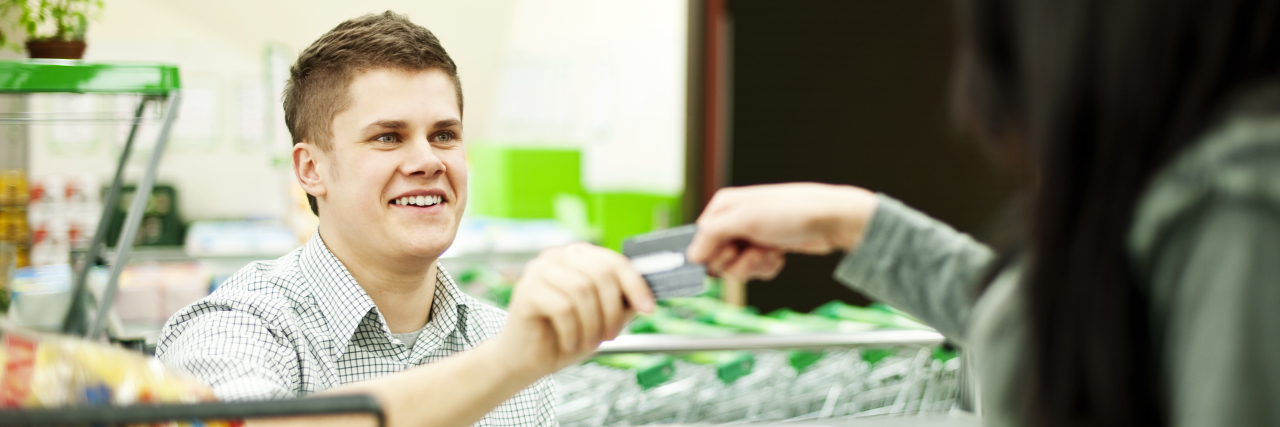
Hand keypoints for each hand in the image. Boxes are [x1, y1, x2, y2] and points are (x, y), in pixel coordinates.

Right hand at [495, 242, 655, 376]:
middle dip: (611, 310)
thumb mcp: (603, 318)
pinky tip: (569, 342)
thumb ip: (622, 303)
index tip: (648, 308)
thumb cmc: (565, 336)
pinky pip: (562, 308)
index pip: (614, 261)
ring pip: (582, 290)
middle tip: (611, 335)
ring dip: (591, 324)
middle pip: (600, 273)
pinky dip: (572, 332)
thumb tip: (647, 296)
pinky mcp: (526, 291)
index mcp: (577, 256)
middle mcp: (557, 257)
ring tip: (588, 342)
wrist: (527, 359)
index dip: (635, 285)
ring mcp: (539, 271)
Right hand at [687, 183, 877, 280]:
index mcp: (724, 207)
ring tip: (770, 252)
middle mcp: (735, 221)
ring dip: (754, 265)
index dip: (712, 252)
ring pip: (737, 267)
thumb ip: (712, 235)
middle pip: (717, 257)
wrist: (831, 220)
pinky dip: (767, 267)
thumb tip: (692, 255)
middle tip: (754, 251)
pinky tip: (779, 255)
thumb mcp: (746, 219)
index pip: (700, 239)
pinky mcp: (767, 248)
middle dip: (737, 261)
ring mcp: (751, 236)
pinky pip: (755, 269)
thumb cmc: (792, 211)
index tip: (729, 254)